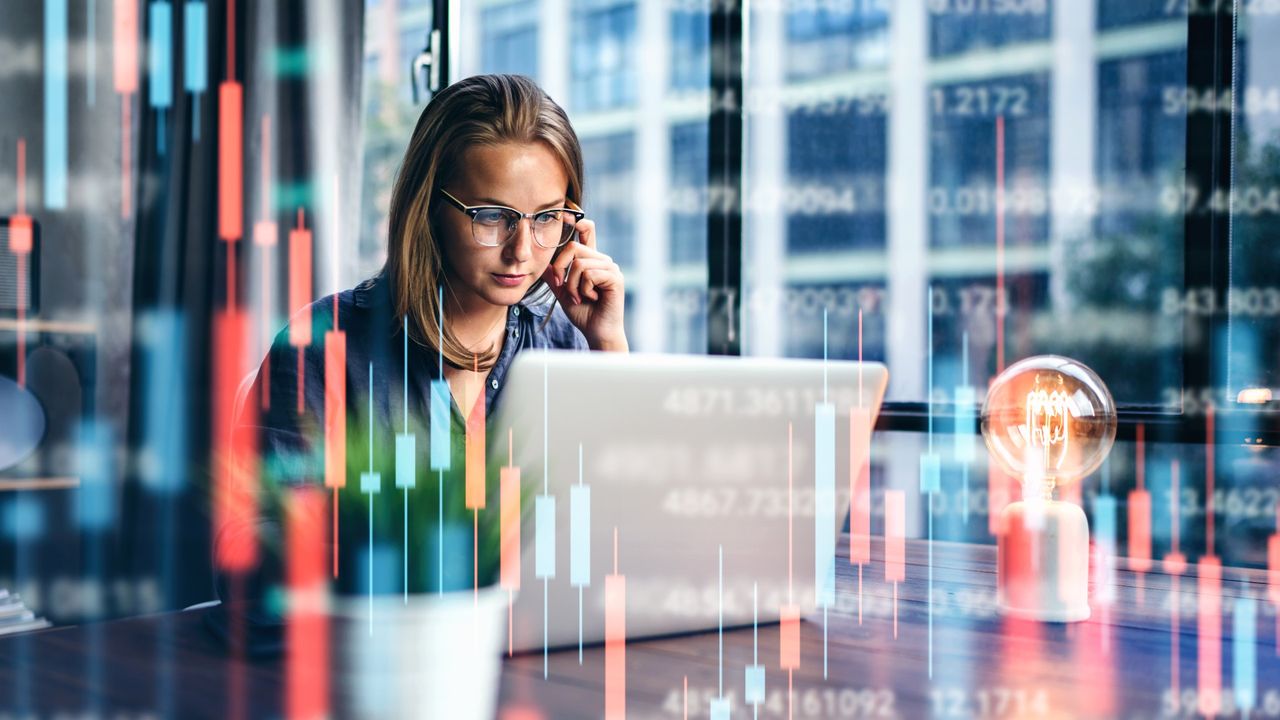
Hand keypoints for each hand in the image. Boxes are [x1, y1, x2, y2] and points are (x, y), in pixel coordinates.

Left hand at [540, 212, 627, 350]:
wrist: (598, 333)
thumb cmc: (584, 314)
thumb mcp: (563, 293)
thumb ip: (555, 277)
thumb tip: (544, 263)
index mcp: (592, 261)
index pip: (586, 232)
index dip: (577, 221)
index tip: (566, 214)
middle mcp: (603, 260)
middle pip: (574, 246)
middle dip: (561, 268)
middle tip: (564, 288)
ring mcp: (611, 268)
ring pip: (579, 262)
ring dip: (572, 285)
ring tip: (579, 298)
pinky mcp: (615, 278)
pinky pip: (588, 273)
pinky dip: (583, 289)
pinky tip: (591, 298)